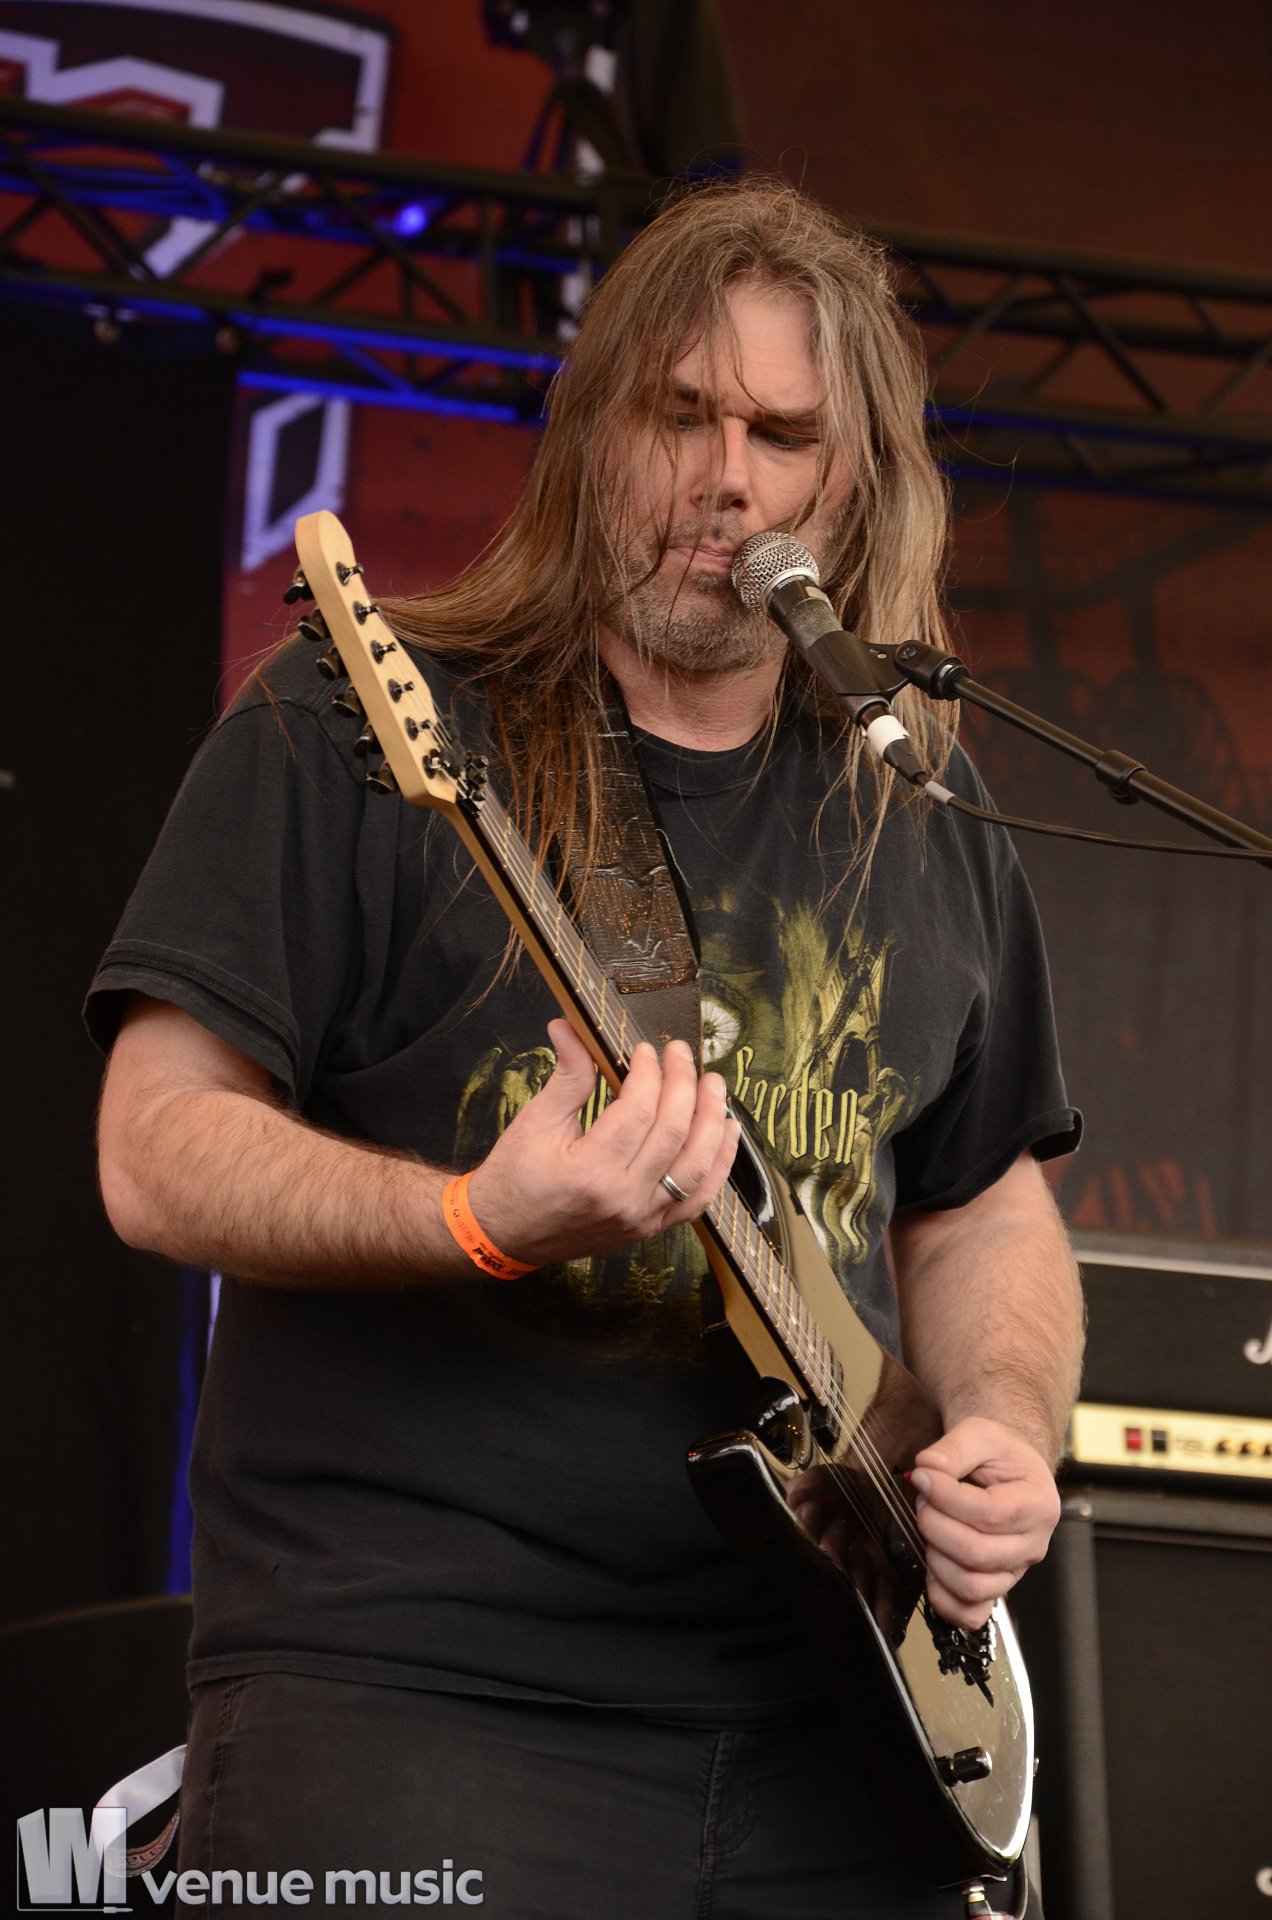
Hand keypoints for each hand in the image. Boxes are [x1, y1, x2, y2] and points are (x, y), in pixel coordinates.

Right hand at [465, 1019, 739, 1268]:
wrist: (503, 1234)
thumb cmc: (514, 1177)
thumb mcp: (534, 1121)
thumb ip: (567, 1075)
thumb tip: (570, 1026)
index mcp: (590, 1170)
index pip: (639, 1112)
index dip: (650, 1074)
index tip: (646, 1050)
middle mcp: (623, 1198)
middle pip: (673, 1134)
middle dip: (684, 1086)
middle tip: (682, 1054)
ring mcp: (641, 1218)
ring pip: (696, 1168)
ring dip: (712, 1122)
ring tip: (714, 1086)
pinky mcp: (649, 1228)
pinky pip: (698, 1200)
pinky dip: (719, 1166)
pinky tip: (726, 1134)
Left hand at [910, 1417, 1060, 1629]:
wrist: (1011, 1469)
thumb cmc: (1001, 1453)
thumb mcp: (979, 1434)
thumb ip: (951, 1449)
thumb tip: (925, 1470)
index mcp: (1037, 1504)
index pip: (987, 1514)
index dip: (945, 1497)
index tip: (922, 1476)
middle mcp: (1032, 1544)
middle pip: (976, 1554)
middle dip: (935, 1524)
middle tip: (924, 1499)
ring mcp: (1015, 1570)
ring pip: (971, 1586)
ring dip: (936, 1557)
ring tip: (931, 1526)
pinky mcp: (996, 1587)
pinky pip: (971, 1614)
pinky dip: (944, 1599)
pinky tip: (932, 1568)